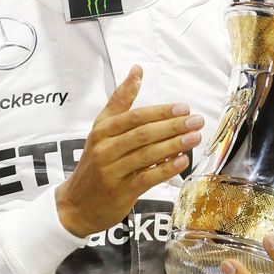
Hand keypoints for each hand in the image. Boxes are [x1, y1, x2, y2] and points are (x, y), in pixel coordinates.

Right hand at [55, 65, 202, 236]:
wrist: (76, 204)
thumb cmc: (95, 162)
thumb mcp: (101, 129)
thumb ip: (121, 100)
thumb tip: (137, 69)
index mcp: (102, 130)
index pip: (135, 116)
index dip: (161, 111)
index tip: (184, 107)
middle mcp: (104, 149)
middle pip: (143, 134)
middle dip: (173, 126)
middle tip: (196, 121)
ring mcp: (112, 171)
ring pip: (147, 154)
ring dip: (174, 145)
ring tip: (195, 137)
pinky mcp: (120, 192)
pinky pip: (147, 178)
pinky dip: (166, 169)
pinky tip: (182, 161)